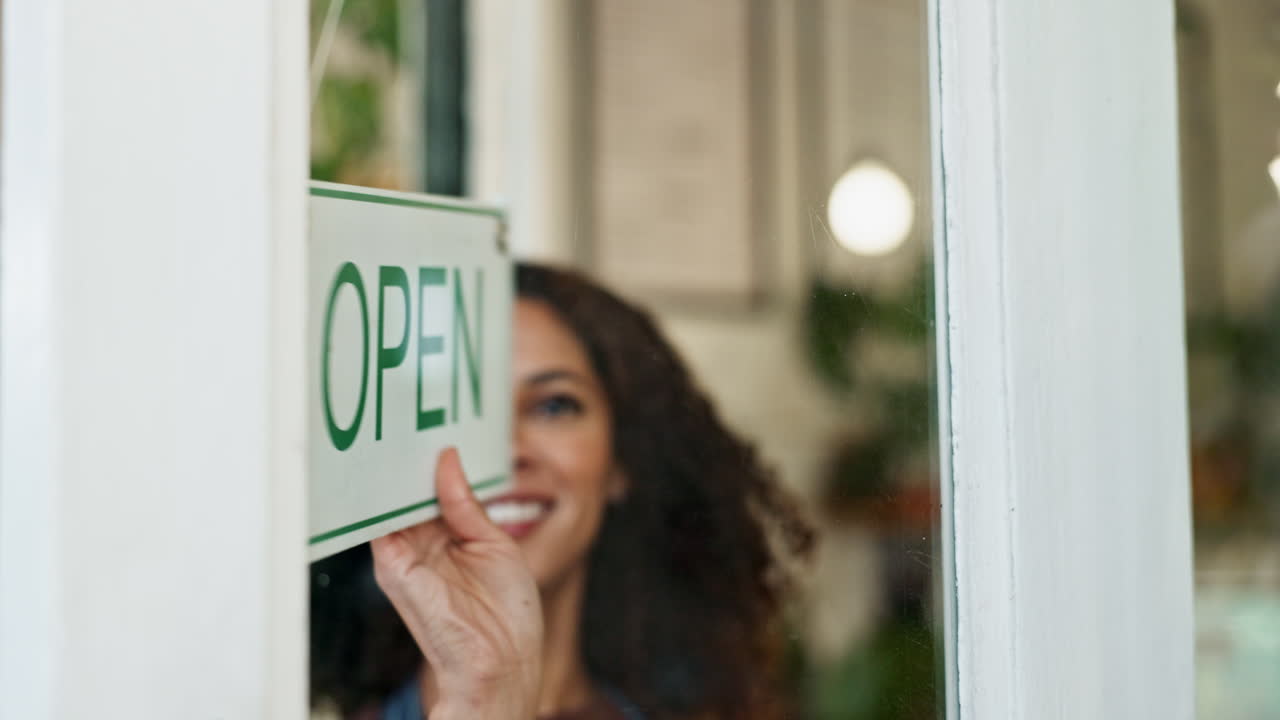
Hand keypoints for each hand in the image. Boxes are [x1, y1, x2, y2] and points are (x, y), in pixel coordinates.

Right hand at [371, 448, 541, 719]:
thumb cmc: (507, 615)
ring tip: (397, 425)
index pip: (430, 488)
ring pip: (388, 500)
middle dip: (406, 456)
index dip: (430, 459)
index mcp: (447, 537)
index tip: (432, 422)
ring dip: (391, 467)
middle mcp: (420, 545)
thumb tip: (448, 459)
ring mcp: (403, 555)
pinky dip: (377, 492)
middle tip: (408, 412)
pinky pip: (376, 522)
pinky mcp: (393, 566)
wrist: (503, 662)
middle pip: (405, 490)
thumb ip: (466, 503)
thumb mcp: (496, 543)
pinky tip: (386, 462)